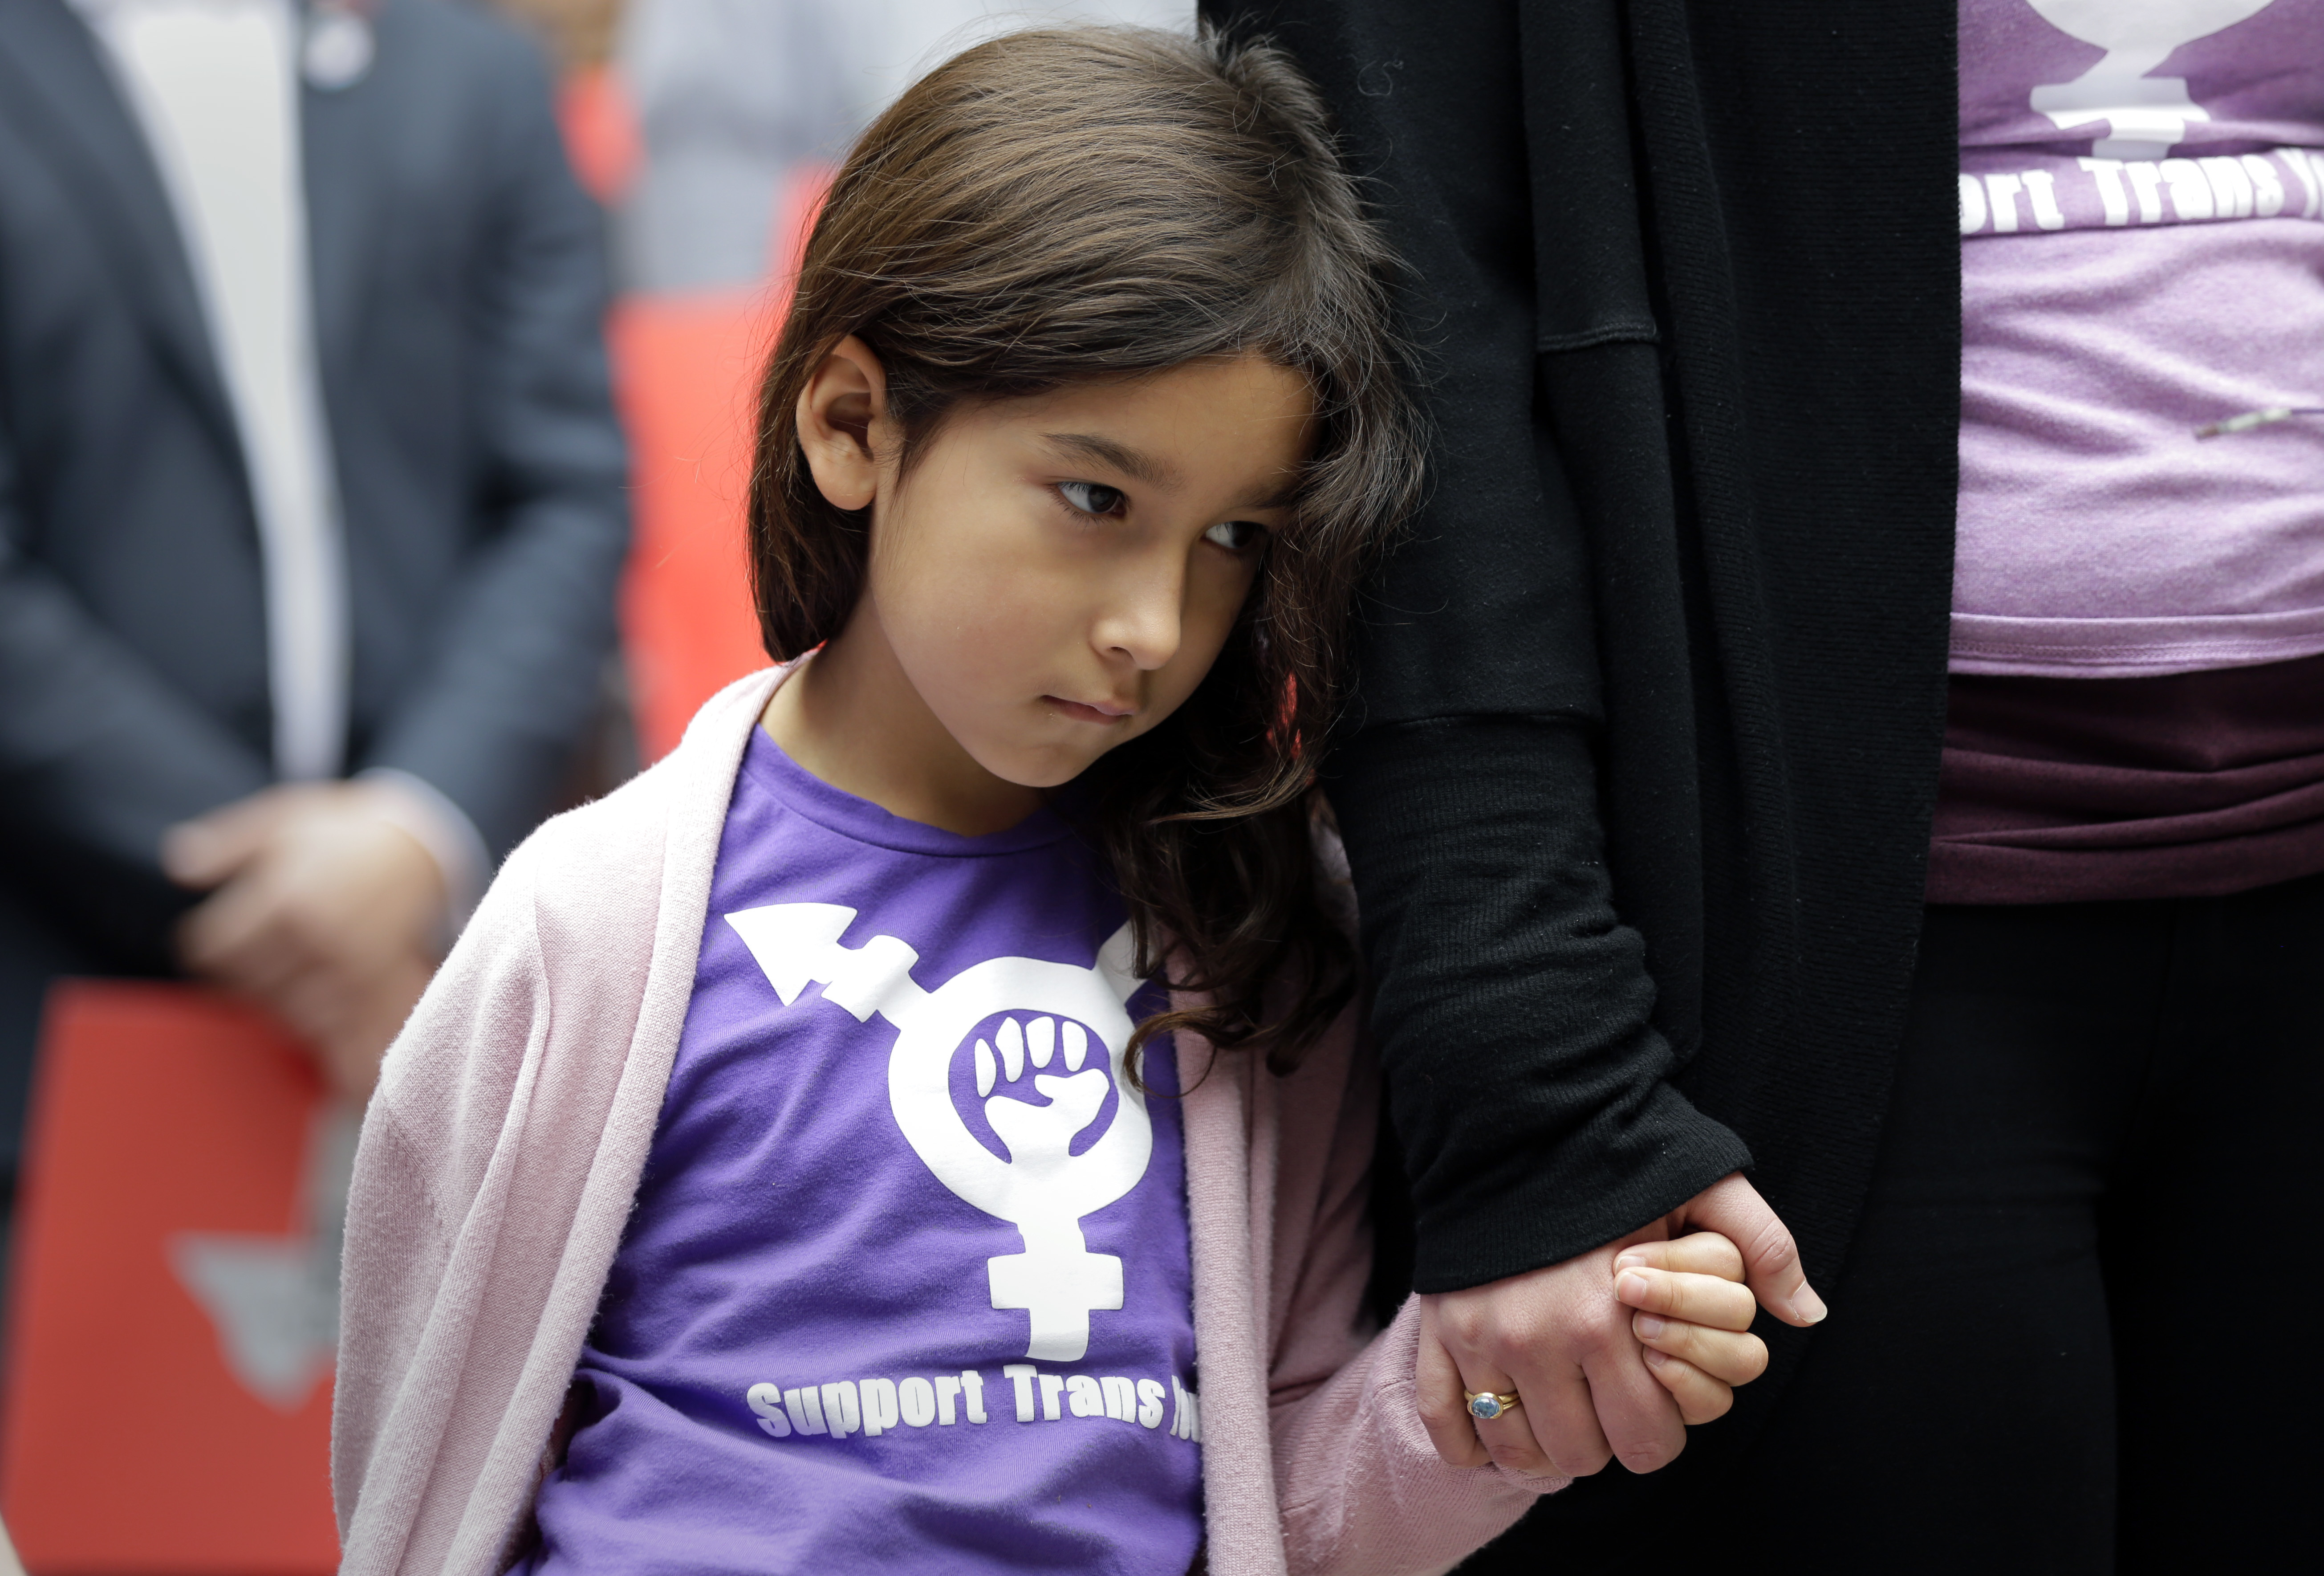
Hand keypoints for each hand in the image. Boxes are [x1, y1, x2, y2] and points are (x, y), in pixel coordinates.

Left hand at [164, 782, 448, 1100]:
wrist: (422, 841)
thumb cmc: (345, 828)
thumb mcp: (284, 817)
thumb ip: (228, 842)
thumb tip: (178, 866)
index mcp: (287, 899)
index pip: (217, 950)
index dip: (207, 947)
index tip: (215, 939)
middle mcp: (320, 939)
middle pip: (253, 989)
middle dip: (249, 978)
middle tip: (259, 958)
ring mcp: (355, 968)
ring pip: (295, 1015)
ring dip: (286, 1006)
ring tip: (291, 981)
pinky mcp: (384, 985)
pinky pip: (347, 1030)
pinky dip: (331, 1040)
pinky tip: (324, 1030)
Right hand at [1413, 1172, 1822, 1478]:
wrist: (1511, 1118)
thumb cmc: (1612, 1158)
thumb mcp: (1701, 1185)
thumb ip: (1763, 1247)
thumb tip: (1807, 1314)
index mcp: (1607, 1318)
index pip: (1648, 1441)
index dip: (1658, 1432)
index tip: (1651, 1402)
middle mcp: (1539, 1339)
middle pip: (1583, 1457)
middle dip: (1602, 1441)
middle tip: (1604, 1405)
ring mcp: (1481, 1340)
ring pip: (1518, 1452)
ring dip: (1540, 1447)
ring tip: (1556, 1410)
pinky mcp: (1438, 1332)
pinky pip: (1449, 1426)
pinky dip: (1471, 1442)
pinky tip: (1496, 1421)